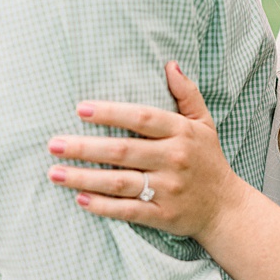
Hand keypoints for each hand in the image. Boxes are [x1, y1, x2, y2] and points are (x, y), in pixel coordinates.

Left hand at [47, 62, 243, 239]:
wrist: (226, 207)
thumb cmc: (209, 160)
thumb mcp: (204, 123)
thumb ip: (187, 93)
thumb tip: (169, 65)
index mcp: (182, 133)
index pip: (142, 118)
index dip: (111, 112)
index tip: (80, 109)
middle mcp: (175, 159)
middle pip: (122, 151)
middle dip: (84, 147)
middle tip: (53, 144)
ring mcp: (168, 189)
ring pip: (119, 182)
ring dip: (83, 178)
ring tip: (54, 172)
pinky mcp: (163, 215)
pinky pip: (127, 210)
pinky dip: (102, 206)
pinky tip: (79, 199)